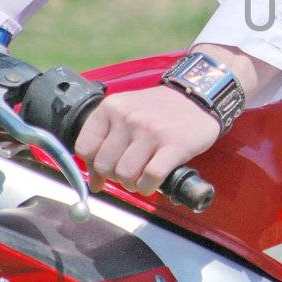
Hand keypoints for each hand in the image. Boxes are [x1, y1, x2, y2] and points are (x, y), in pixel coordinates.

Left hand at [75, 86, 220, 196]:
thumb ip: (106, 142)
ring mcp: (151, 131)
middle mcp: (129, 118)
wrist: (197, 95)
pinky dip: (149, 186)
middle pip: (104, 166)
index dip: (92, 165)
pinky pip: (151, 177)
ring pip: (125, 175)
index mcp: (112, 108)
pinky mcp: (174, 145)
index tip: (104, 169)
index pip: (84, 148)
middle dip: (114, 177)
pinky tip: (153, 181)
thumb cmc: (160, 109)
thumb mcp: (126, 114)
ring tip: (142, 176)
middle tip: (128, 172)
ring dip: (133, 184)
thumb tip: (94, 182)